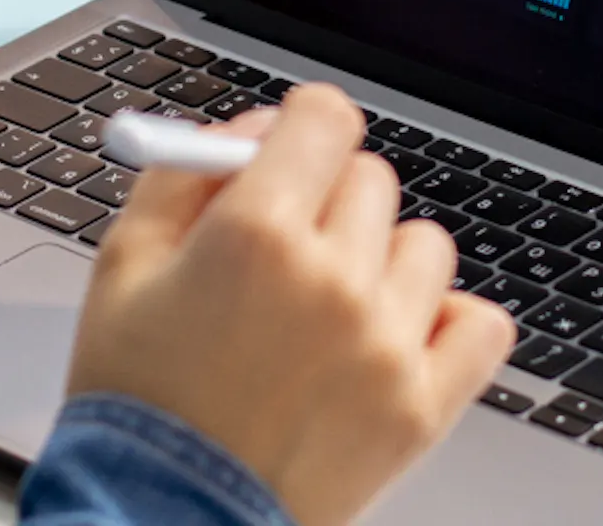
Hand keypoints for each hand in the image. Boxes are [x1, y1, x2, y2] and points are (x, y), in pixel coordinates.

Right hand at [68, 86, 514, 525]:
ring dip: (384, 262)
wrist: (167, 520)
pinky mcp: (421, 407)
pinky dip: (446, 324)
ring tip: (332, 311)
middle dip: (328, 201)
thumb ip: (184, 177)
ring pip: (425, 245)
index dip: (303, 130)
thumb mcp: (122, 269)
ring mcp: (386, 345)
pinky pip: (480, 324)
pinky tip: (395, 339)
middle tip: (286, 256)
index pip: (326, 118)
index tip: (293, 154)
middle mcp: (333, 279)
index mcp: (256, 233)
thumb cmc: (137, 404)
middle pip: (370, 179)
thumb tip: (251, 127)